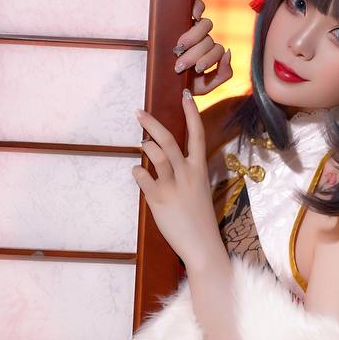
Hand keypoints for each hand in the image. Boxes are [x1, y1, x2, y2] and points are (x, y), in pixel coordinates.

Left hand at [132, 93, 222, 267]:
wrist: (202, 244)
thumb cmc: (199, 218)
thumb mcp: (198, 189)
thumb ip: (186, 172)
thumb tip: (165, 159)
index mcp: (199, 169)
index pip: (197, 134)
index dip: (191, 112)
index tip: (186, 94)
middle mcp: (187, 174)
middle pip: (168, 140)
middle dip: (152, 123)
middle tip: (139, 113)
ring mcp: (172, 186)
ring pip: (155, 155)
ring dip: (145, 146)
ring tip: (141, 144)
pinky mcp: (158, 199)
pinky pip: (142, 177)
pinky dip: (137, 171)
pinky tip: (137, 172)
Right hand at [173, 0, 232, 94]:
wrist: (161, 83)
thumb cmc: (182, 83)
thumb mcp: (205, 86)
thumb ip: (223, 74)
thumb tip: (229, 52)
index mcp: (209, 54)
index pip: (218, 50)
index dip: (209, 59)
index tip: (195, 70)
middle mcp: (203, 40)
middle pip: (209, 40)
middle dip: (195, 55)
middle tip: (180, 65)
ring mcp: (193, 27)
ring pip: (206, 25)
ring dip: (193, 37)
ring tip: (179, 48)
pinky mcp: (182, 17)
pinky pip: (197, 4)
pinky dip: (198, 7)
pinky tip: (194, 16)